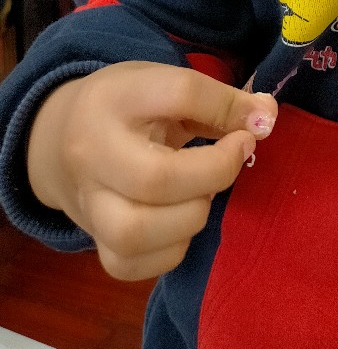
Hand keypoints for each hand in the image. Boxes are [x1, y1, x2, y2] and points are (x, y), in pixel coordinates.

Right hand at [26, 61, 277, 280]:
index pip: (179, 94)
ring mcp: (87, 202)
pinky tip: (183, 221)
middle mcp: (93, 152)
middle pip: (155, 178)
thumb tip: (265, 119)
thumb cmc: (130, 107)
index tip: (254, 123)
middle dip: (215, 173)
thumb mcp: (168, 85)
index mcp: (118, 97)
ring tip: (204, 193)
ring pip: (135, 232)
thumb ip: (220, 101)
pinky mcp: (92, 241)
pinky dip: (171, 248)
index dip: (229, 108)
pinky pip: (131, 264)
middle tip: (237, 157)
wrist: (61, 138)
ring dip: (191, 216)